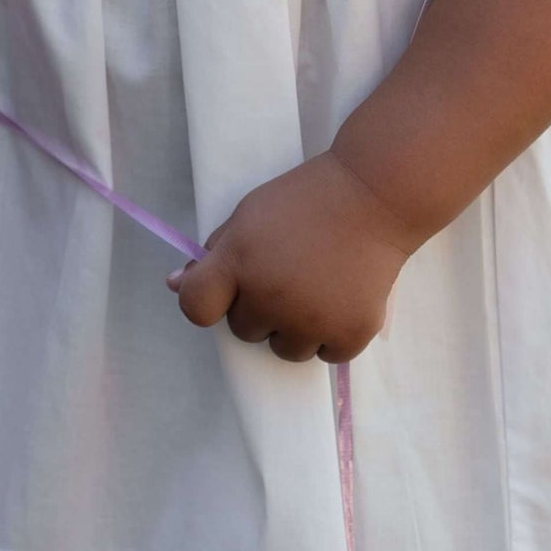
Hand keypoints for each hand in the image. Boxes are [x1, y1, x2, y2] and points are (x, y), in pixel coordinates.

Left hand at [167, 152, 414, 362]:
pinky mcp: (350, 333)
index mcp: (238, 261)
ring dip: (294, 329)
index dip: (205, 301)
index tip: (223, 291)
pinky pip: (327, 355)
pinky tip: (341, 299)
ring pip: (284, 350)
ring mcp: (311, 319)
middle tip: (287, 273)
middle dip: (259, 308)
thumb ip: (214, 253)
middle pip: (244, 330)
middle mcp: (270, 296)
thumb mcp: (249, 214)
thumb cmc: (305, 199)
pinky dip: (333, 335)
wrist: (375, 195)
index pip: (195, 308)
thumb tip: (175, 285)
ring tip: (316, 288)